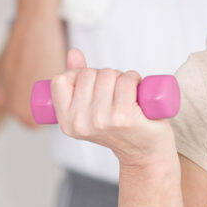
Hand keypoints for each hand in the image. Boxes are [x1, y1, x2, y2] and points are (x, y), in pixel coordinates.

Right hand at [50, 49, 175, 168]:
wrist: (144, 153)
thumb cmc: (118, 129)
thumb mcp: (90, 110)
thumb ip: (77, 80)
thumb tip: (74, 52)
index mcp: (67, 123)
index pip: (61, 81)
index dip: (77, 75)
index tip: (91, 84)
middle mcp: (82, 123)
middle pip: (88, 74)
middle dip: (104, 76)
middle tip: (114, 92)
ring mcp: (103, 120)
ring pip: (108, 75)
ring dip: (121, 76)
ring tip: (127, 93)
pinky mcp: (125, 117)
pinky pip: (126, 80)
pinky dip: (134, 78)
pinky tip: (138, 89)